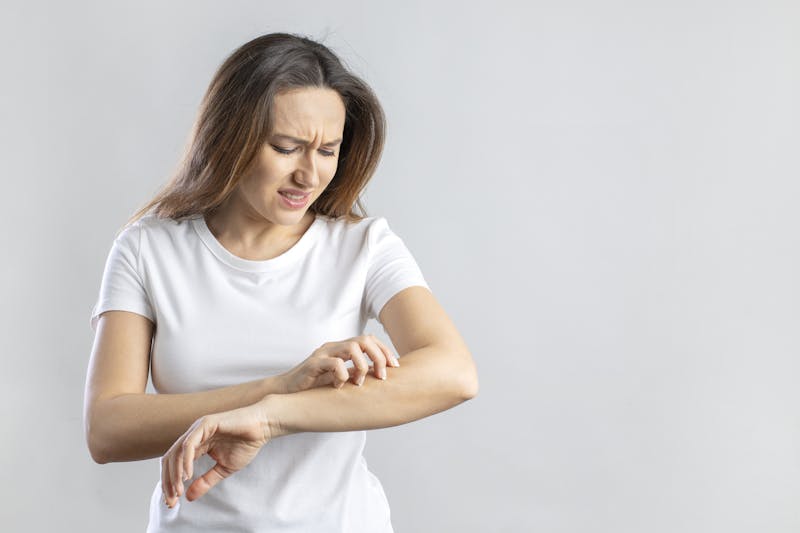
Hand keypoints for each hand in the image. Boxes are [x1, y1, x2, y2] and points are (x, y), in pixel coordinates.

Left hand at [161, 403, 270, 507]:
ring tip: (179, 490)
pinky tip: (188, 475)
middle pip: (170, 459)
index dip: (170, 484)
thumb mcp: (223, 469)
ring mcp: (198, 429)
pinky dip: (185, 461)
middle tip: (172, 500)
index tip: (173, 501)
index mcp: (196, 445)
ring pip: (176, 452)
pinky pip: (189, 444)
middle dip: (168, 481)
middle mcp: (193, 436)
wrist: (262, 427)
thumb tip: (188, 497)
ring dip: (174, 474)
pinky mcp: (205, 424)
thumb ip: (206, 481)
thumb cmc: (246, 443)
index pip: (175, 465)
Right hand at [278, 334, 399, 392]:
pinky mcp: (313, 364)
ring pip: (352, 347)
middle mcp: (334, 347)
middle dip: (379, 357)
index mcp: (342, 349)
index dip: (385, 351)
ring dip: (362, 366)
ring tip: (359, 382)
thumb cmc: (314, 388)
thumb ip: (356, 374)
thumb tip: (381, 377)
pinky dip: (342, 375)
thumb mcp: (340, 380)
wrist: (286, 393)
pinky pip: (335, 363)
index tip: (395, 367)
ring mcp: (323, 353)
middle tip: (382, 376)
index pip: (369, 340)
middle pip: (365, 340)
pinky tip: (339, 387)